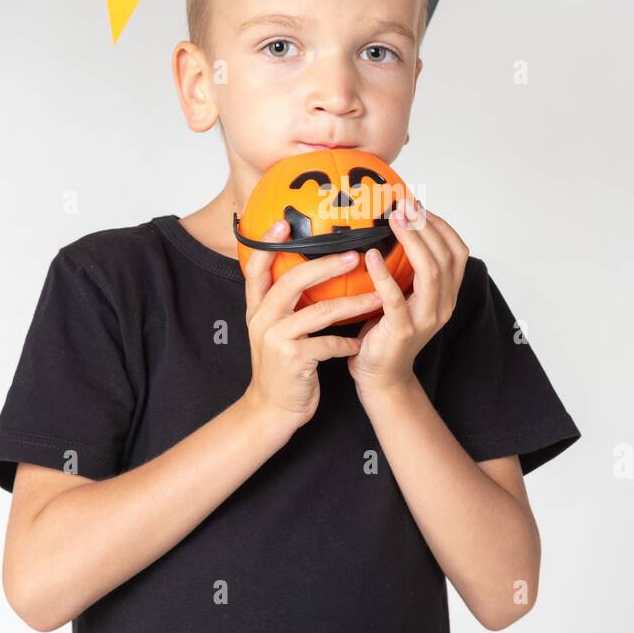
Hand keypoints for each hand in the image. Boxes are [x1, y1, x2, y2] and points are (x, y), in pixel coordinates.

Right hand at [241, 218, 381, 432]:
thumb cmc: (282, 367)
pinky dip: (347, 342)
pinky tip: (359, 343)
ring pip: (319, 312)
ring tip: (377, 297)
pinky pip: (328, 343)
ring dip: (353, 304)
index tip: (284, 222)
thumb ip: (285, 304)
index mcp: (257, 308)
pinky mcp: (293, 360)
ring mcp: (276, 339)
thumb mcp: (275, 330)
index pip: (256, 269)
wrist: (271, 410)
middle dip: (326, 265)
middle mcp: (261, 319)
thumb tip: (311, 271)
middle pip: (292, 281)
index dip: (267, 244)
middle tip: (355, 255)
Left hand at [348, 195, 468, 397]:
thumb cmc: (387, 331)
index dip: (442, 225)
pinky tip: (371, 256)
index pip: (457, 251)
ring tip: (395, 219)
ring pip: (430, 272)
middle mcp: (443, 304)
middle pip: (445, 256)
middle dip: (427, 225)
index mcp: (447, 294)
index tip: (420, 206)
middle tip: (406, 204)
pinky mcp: (403, 330)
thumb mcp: (404, 295)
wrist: (381, 376)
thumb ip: (407, 269)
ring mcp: (426, 318)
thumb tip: (394, 227)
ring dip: (413, 241)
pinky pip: (396, 298)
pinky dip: (384, 274)